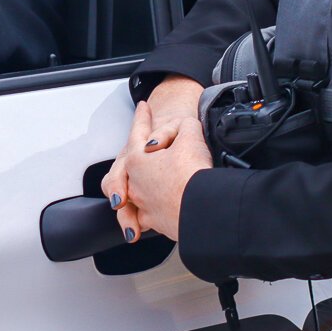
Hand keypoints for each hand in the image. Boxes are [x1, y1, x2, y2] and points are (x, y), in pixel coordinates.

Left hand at [123, 108, 211, 240]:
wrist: (204, 210)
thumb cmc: (192, 174)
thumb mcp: (190, 133)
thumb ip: (183, 126)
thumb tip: (183, 128)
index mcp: (136, 158)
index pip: (138, 131)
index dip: (142, 116)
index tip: (143, 107)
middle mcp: (134, 183)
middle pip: (127, 165)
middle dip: (137, 154)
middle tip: (145, 150)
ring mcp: (143, 204)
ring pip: (130, 194)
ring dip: (133, 189)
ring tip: (140, 187)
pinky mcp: (156, 223)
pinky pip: (142, 217)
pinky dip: (142, 214)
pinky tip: (147, 214)